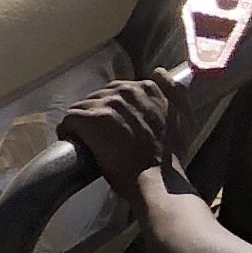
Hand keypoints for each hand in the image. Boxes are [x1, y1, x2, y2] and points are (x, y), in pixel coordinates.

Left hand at [57, 77, 182, 197]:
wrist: (158, 180)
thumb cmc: (171, 155)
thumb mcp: (183, 118)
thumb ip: (175, 92)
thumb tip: (159, 71)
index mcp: (148, 88)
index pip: (117, 90)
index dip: (113, 110)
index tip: (115, 126)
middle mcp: (127, 91)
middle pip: (98, 97)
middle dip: (97, 115)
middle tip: (102, 137)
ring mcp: (108, 104)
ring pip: (82, 107)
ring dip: (82, 124)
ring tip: (89, 142)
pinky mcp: (91, 120)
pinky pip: (69, 119)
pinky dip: (68, 131)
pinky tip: (75, 143)